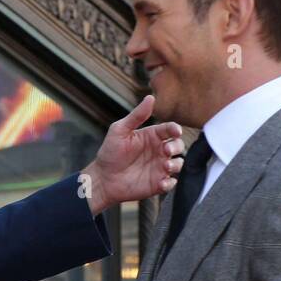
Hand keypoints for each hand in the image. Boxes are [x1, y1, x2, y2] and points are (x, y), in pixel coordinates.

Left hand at [83, 95, 183, 214]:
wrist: (102, 179)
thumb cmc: (110, 152)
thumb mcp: (120, 130)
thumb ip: (137, 116)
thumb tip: (151, 97)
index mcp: (152, 136)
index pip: (170, 129)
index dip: (175, 129)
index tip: (175, 131)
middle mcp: (159, 151)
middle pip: (178, 145)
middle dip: (177, 146)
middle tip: (166, 150)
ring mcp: (159, 168)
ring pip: (178, 164)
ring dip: (176, 165)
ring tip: (165, 167)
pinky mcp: (158, 184)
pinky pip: (171, 183)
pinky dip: (170, 183)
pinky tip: (161, 183)